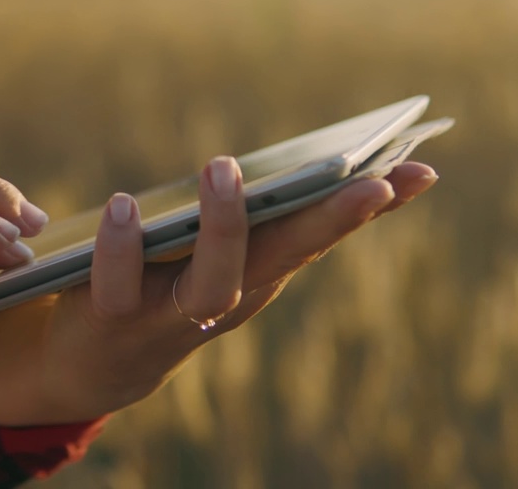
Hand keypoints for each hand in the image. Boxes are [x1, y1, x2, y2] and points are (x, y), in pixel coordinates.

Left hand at [0, 159, 437, 424]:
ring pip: (213, 283)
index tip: (422, 171)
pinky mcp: (116, 318)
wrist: (95, 362)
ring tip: (224, 167)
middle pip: (286, 260)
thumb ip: (257, 207)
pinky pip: (120, 286)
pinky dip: (121, 246)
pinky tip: (124, 205)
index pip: (321, 234)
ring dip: (223, 228)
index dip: (371, 206)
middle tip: (367, 179)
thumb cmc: (168, 282)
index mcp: (258, 272)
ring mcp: (174, 313)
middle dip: (330, 222)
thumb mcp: (219, 247)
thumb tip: (320, 156)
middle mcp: (227, 296)